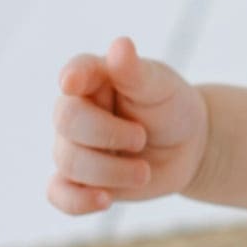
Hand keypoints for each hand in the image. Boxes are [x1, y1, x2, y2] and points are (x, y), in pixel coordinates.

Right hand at [48, 35, 209, 215]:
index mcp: (94, 77)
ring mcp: (74, 146)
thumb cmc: (171, 106)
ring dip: (111, 172)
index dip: (72, 78)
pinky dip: (77, 201)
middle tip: (142, 138)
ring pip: (68, 162)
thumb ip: (136, 71)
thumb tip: (120, 45)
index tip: (72, 84)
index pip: (74, 72)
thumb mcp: (161, 86)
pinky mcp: (80, 180)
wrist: (187, 147)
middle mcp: (76, 110)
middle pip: (66, 122)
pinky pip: (59, 194)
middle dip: (106, 135)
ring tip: (144, 171)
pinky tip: (105, 201)